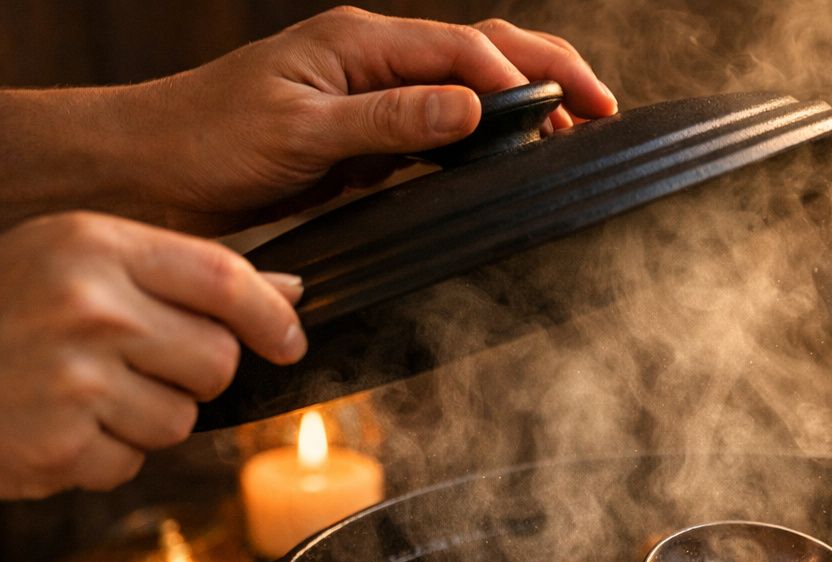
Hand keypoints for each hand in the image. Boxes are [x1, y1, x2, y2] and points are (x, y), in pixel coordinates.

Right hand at [0, 212, 303, 498]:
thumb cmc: (0, 313)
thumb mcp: (77, 263)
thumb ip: (181, 276)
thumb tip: (286, 295)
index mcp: (93, 246)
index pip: (224, 278)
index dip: (271, 316)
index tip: (288, 340)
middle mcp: (88, 308)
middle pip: (218, 359)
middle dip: (192, 374)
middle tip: (130, 366)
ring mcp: (73, 379)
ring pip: (182, 420)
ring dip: (145, 421)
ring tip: (81, 395)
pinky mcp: (58, 444)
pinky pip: (129, 463)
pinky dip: (102, 457)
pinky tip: (58, 427)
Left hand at [134, 7, 618, 232]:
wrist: (149, 171)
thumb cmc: (207, 141)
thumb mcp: (301, 133)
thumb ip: (390, 121)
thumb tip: (473, 107)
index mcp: (360, 44)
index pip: (467, 49)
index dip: (529, 79)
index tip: (578, 112)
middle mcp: (374, 61)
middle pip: (483, 52)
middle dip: (549, 75)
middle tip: (605, 112)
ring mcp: (374, 97)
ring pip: (470, 88)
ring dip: (527, 106)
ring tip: (575, 136)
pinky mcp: (369, 136)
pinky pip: (444, 129)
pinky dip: (488, 140)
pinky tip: (512, 162)